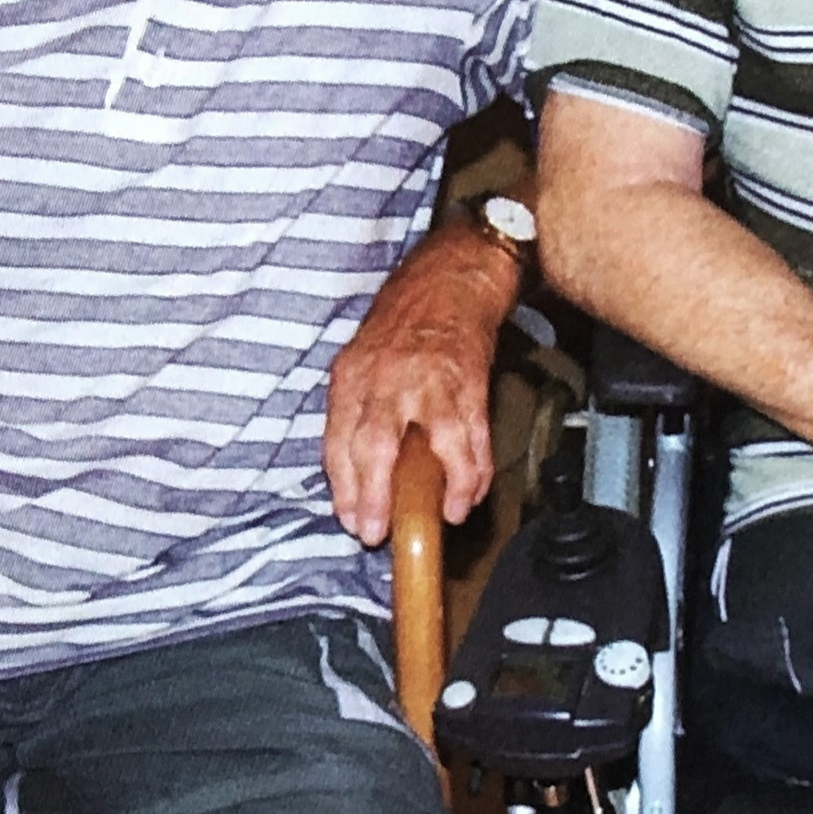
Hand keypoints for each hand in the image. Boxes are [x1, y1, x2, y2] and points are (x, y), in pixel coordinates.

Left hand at [327, 228, 512, 543]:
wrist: (450, 280)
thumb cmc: (402, 325)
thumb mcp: (360, 361)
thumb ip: (354, 413)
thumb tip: (354, 479)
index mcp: (353, 375)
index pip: (337, 440)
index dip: (342, 488)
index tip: (351, 521)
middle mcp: (387, 380)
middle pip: (374, 446)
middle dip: (374, 496)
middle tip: (376, 533)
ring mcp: (432, 383)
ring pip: (434, 447)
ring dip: (439, 492)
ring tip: (441, 519)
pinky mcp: (470, 384)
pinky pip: (475, 439)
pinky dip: (474, 474)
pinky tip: (468, 496)